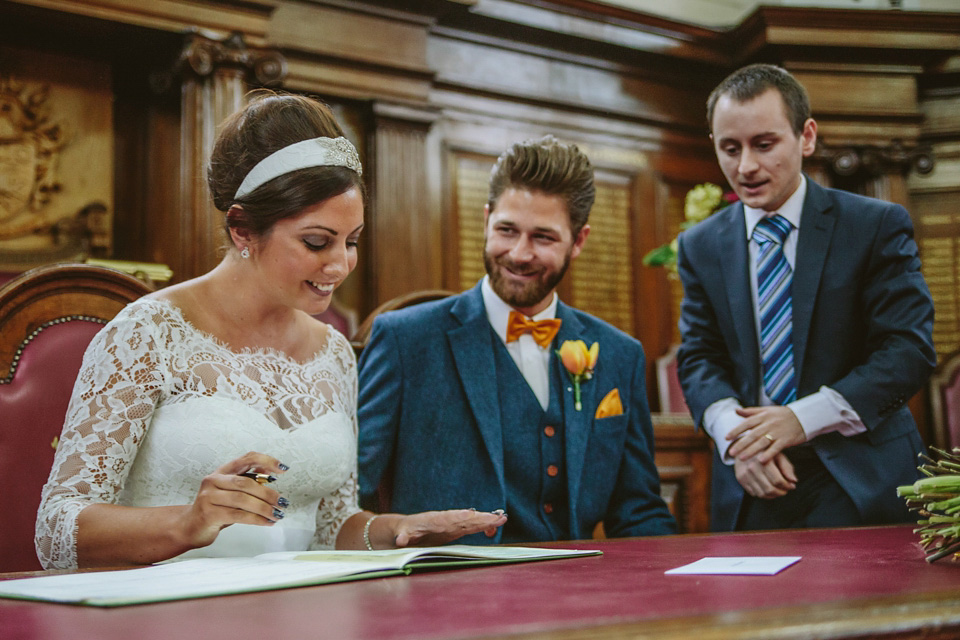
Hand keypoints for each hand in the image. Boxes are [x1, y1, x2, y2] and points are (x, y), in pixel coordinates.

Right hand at [178, 451, 288, 548]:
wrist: (190, 528)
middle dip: (268, 494)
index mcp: (222, 471)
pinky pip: (238, 515)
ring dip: (264, 508)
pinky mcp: (208, 513)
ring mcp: (209, 497)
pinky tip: (266, 522)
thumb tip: (271, 473)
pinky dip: (256, 519)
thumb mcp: (231, 492)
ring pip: (243, 500)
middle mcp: (213, 480)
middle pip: (246, 483)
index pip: (247, 458)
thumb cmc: (216, 509)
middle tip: (282, 503)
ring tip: (277, 515)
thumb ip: (248, 482)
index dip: (266, 461)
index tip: (283, 469)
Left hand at [392, 509, 507, 546]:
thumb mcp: (401, 534)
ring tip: (502, 519)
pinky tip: (494, 529)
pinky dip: (483, 527)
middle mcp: (447, 519)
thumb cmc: (404, 532)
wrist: (407, 528)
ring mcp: (453, 523)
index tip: (473, 515)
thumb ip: (403, 537)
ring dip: (486, 520)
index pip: (450, 518)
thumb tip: (401, 540)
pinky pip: (472, 527)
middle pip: (466, 518)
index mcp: (435, 520)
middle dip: (481, 518)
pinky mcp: (457, 528)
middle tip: (497, 517)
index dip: (462, 517)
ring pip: (472, 521)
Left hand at [726, 406, 805, 463]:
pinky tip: (760, 461)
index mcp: (762, 416)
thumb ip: (750, 412)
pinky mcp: (786, 440)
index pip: (746, 423)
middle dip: (741, 444)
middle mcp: (768, 424)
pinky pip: (776, 448)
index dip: (736, 431)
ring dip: (751, 451)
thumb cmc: (782, 414)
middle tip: (731, 453)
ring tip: (741, 458)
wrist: (803, 417)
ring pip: (762, 442)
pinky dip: (768, 454)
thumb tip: (735, 410)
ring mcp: (777, 432)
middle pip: (752, 435)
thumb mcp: (766, 410)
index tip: (726, 438)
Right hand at [734, 452, 797, 498]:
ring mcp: (744, 474)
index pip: (778, 480)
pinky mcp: (740, 479)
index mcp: (763, 459)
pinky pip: (754, 493)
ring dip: (773, 495)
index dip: (787, 486)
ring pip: (762, 494)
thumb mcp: (777, 454)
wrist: (743, 446)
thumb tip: (794, 481)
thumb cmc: (765, 451)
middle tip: (786, 490)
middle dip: (781, 492)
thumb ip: (787, 467)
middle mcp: (752, 467)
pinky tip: (768, 489)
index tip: (792, 486)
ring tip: (778, 491)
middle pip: (770, 489)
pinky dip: (764, 494)